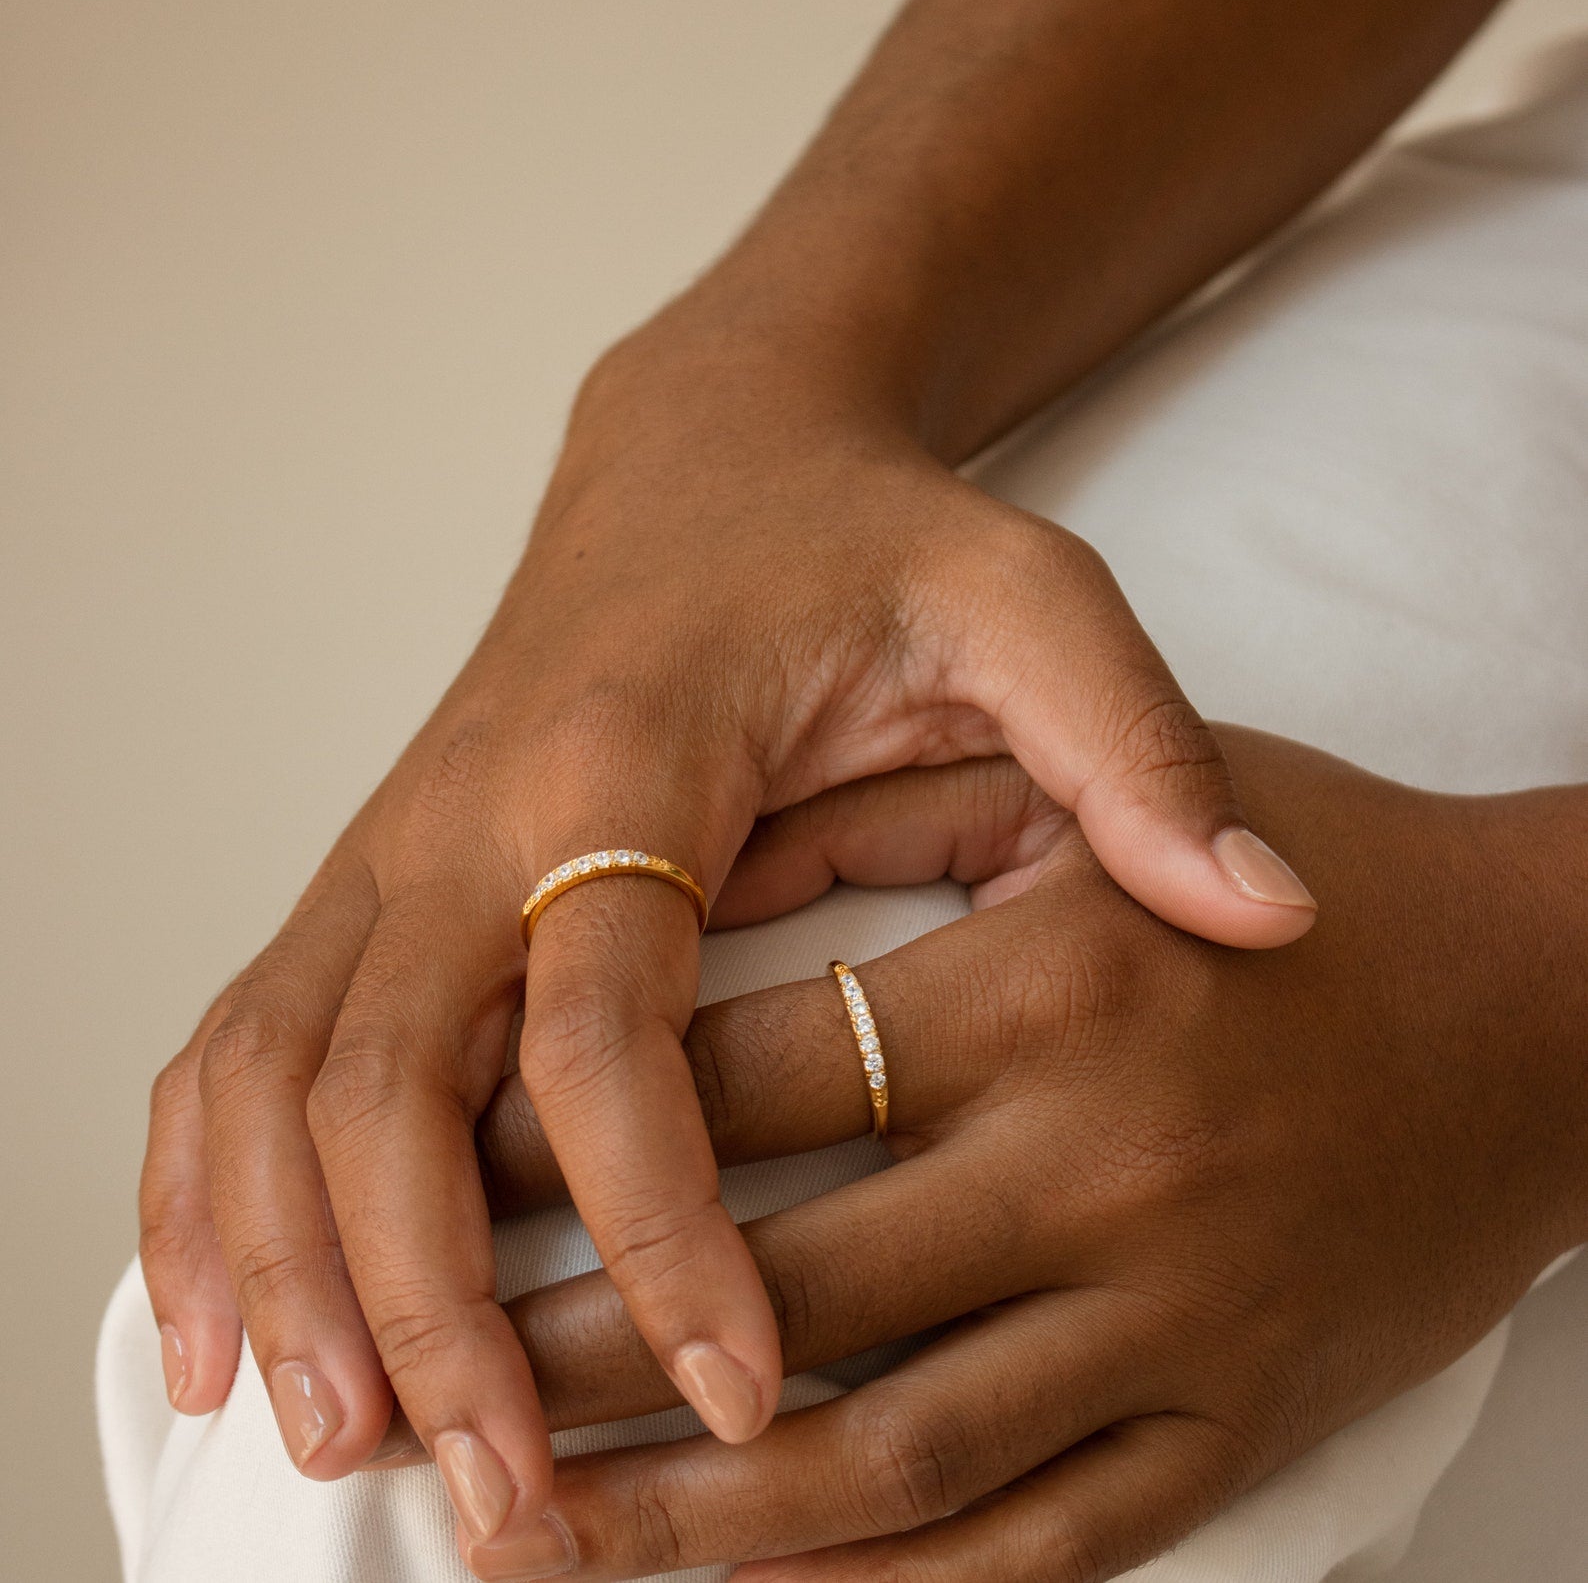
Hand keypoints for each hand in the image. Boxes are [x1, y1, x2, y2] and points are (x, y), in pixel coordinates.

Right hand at [136, 320, 1319, 1541]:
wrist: (713, 450)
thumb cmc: (858, 536)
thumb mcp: (1025, 600)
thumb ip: (1131, 748)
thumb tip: (1262, 915)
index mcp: (624, 757)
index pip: (603, 1024)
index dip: (659, 1218)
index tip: (745, 1382)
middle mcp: (469, 809)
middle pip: (389, 1086)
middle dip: (430, 1304)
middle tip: (510, 1493)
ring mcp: (395, 845)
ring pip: (273, 1078)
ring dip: (288, 1270)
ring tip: (345, 1449)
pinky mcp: (374, 876)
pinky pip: (241, 1042)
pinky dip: (207, 1188)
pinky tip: (222, 1318)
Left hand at [447, 730, 1586, 1579]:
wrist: (1554, 1003)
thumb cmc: (1324, 876)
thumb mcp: (1117, 804)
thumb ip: (907, 816)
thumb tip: (705, 869)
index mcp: (1063, 981)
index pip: (767, 1073)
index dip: (596, 1128)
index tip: (468, 1172)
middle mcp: (1112, 1160)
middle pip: (794, 1285)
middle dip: (594, 1353)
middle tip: (450, 1391)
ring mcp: (1181, 1315)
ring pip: (897, 1456)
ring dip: (703, 1524)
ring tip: (546, 1538)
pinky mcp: (1243, 1426)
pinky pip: (1041, 1547)